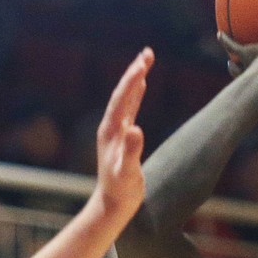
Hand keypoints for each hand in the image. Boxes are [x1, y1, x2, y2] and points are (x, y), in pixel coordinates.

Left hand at [95, 48, 152, 220]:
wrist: (113, 204)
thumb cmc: (121, 191)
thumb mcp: (127, 172)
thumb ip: (131, 151)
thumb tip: (136, 128)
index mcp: (110, 131)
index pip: (121, 99)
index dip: (132, 80)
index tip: (143, 63)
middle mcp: (110, 127)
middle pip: (122, 93)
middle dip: (134, 72)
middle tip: (148, 53)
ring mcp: (115, 130)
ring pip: (126, 98)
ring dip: (136, 79)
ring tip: (146, 60)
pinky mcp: (123, 136)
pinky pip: (129, 108)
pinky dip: (136, 93)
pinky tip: (142, 84)